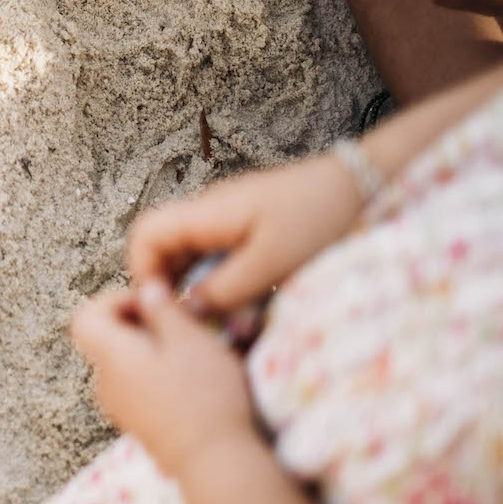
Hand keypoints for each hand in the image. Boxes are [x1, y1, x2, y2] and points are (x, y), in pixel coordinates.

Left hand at [71, 283, 256, 476]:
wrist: (215, 463)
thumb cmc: (204, 396)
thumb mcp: (190, 340)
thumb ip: (163, 310)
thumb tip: (146, 290)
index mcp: (111, 357)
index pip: (86, 316)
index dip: (116, 300)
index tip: (154, 304)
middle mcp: (105, 383)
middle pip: (106, 339)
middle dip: (141, 323)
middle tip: (181, 326)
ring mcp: (120, 408)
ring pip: (125, 363)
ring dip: (153, 349)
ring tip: (192, 354)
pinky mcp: (139, 424)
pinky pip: (138, 386)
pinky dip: (158, 374)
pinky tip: (192, 381)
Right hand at [127, 154, 364, 313]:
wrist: (359, 184)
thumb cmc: (318, 218)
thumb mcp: (272, 264)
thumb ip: (224, 290)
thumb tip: (187, 312)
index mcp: (206, 212)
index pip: (145, 235)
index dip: (143, 272)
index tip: (163, 306)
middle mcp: (207, 209)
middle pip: (161, 245)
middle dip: (167, 284)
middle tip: (190, 319)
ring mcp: (224, 215)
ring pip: (187, 252)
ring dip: (193, 284)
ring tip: (215, 314)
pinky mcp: (244, 222)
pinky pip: (212, 251)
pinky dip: (215, 277)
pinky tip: (238, 299)